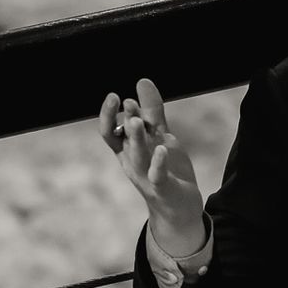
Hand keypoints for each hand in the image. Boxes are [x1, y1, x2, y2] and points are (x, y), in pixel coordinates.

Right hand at [99, 78, 205, 252]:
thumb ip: (151, 111)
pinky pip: (157, 176)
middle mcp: (132, 163)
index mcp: (127, 150)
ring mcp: (146, 177)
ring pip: (138, 157)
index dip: (109, 115)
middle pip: (122, 142)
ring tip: (135, 121)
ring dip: (136, 139)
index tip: (114, 95)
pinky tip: (162, 149)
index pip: (110, 132)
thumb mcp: (159, 136)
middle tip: (125, 102)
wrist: (179, 207)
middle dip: (123, 123)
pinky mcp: (163, 188)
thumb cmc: (166, 169)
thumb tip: (141, 80)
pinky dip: (158, 163)